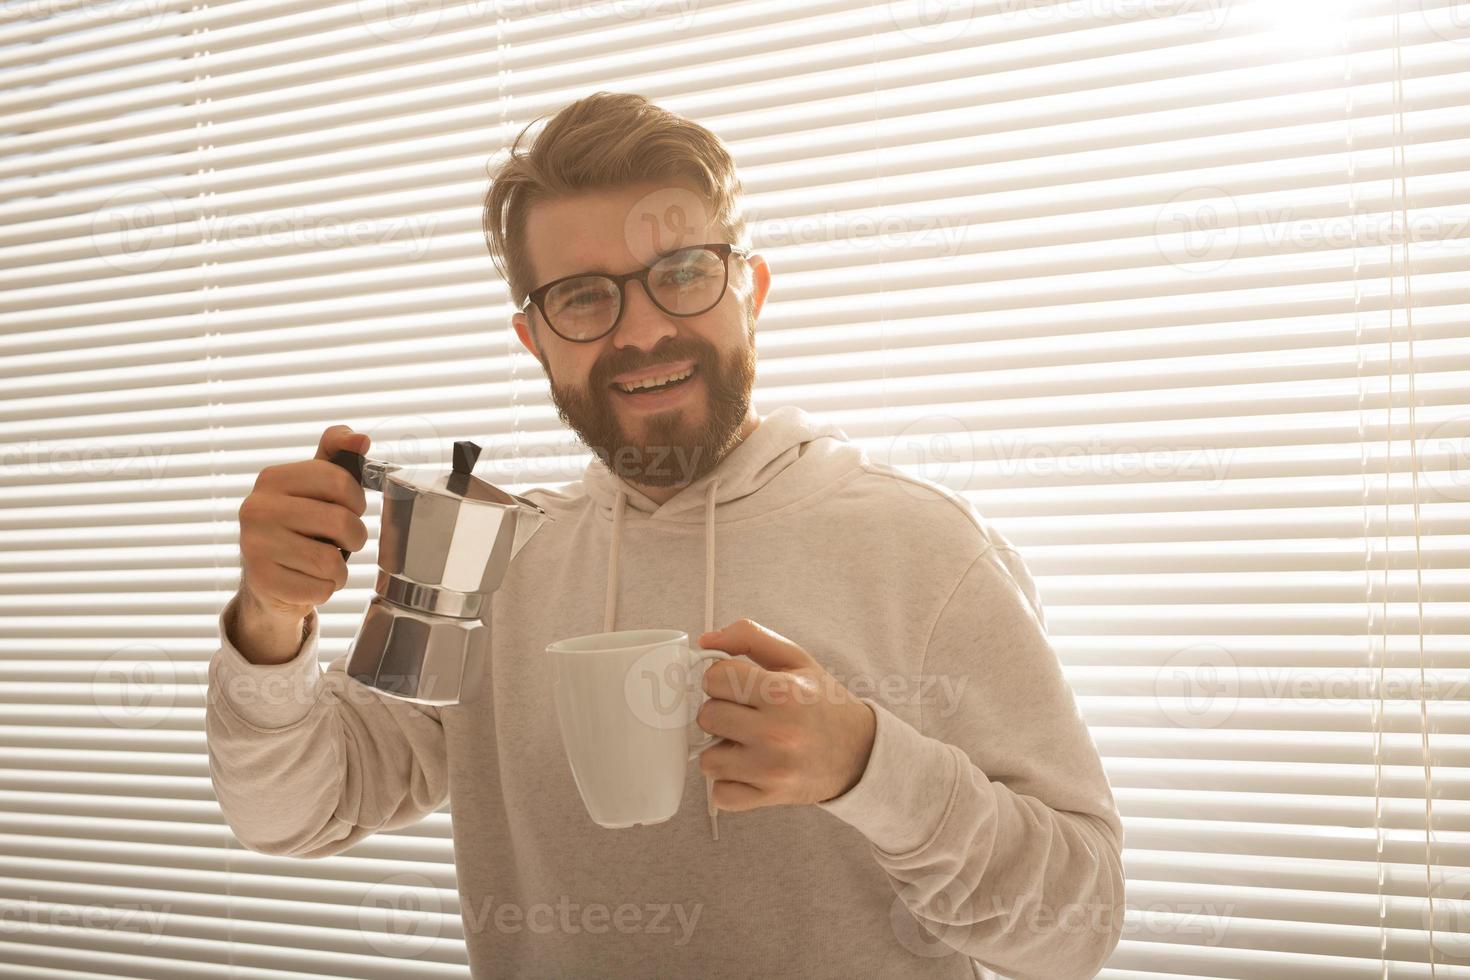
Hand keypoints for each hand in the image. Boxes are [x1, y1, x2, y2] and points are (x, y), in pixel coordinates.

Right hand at [237, 424, 370, 624]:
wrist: (267, 579)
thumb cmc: (301, 526)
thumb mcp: (315, 485)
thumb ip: (337, 454)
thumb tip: (361, 439)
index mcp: (272, 478)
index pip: (339, 480)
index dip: (356, 500)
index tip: (350, 508)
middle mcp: (256, 509)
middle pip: (341, 522)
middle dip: (355, 536)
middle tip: (345, 541)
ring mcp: (255, 546)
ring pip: (331, 561)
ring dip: (340, 568)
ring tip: (326, 563)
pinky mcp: (262, 581)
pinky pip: (320, 589)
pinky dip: (325, 589)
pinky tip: (309, 581)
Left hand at [694, 619, 876, 811]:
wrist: (862, 752)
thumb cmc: (823, 704)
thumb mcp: (796, 659)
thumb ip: (750, 637)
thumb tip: (705, 641)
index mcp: (782, 692)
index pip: (714, 677)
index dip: (722, 679)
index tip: (737, 686)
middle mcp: (777, 731)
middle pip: (707, 716)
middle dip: (721, 713)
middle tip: (744, 715)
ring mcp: (772, 769)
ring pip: (708, 760)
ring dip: (722, 751)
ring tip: (747, 744)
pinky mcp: (770, 796)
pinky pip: (721, 794)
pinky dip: (730, 783)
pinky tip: (749, 769)